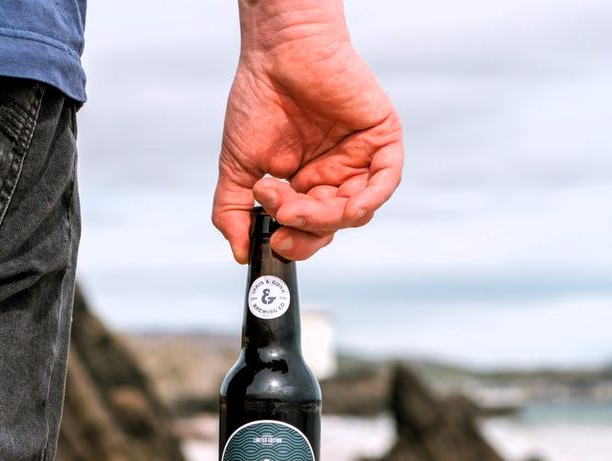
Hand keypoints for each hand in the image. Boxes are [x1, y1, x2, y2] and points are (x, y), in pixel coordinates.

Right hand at [212, 21, 402, 262]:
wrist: (279, 50)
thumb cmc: (259, 97)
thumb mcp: (238, 166)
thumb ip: (233, 211)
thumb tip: (240, 252)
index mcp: (304, 186)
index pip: (308, 230)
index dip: (293, 240)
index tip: (272, 237)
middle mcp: (333, 176)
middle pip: (331, 226)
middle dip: (305, 229)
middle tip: (280, 214)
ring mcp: (359, 159)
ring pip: (355, 211)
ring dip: (326, 217)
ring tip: (292, 200)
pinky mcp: (381, 139)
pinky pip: (386, 181)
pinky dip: (370, 200)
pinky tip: (350, 207)